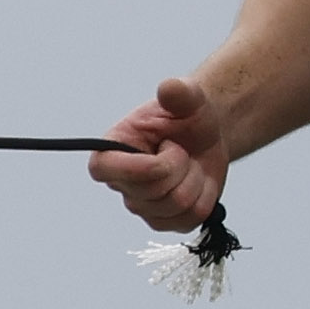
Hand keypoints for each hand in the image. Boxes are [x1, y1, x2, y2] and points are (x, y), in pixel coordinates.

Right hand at [89, 75, 232, 232]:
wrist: (205, 137)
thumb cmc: (186, 117)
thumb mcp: (185, 98)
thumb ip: (177, 92)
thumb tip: (169, 87)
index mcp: (110, 151)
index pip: (104, 170)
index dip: (139, 166)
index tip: (167, 145)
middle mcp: (121, 184)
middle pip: (154, 190)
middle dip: (181, 164)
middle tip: (181, 148)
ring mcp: (142, 207)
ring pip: (176, 204)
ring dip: (195, 179)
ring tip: (189, 163)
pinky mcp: (165, 221)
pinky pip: (191, 219)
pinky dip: (204, 198)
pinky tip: (196, 181)